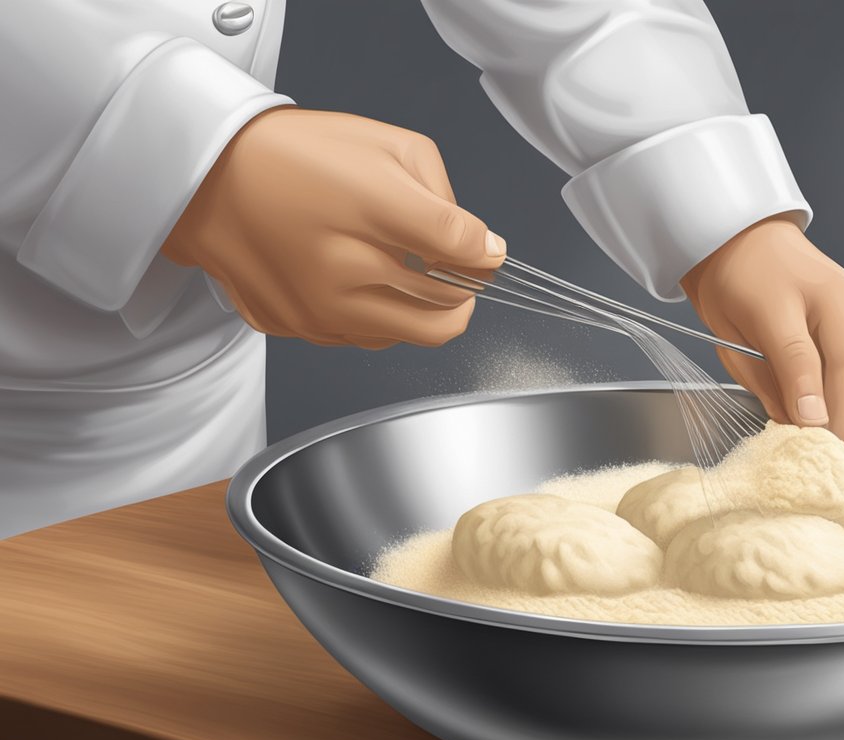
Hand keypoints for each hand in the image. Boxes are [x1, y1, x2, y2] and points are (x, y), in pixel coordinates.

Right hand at [163, 107, 504, 348]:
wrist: (204, 176)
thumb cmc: (296, 153)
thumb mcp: (388, 145)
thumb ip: (443, 196)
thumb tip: (478, 244)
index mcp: (373, 210)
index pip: (462, 252)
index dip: (487, 253)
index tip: (485, 250)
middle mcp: (344, 270)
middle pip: (448, 314)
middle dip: (466, 292)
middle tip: (458, 270)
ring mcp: (318, 308)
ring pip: (410, 337)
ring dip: (424, 311)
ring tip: (407, 272)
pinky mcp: (295, 326)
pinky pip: (363, 336)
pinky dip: (378, 316)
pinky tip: (363, 282)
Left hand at [681, 217, 843, 443]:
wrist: (748, 246)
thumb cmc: (742, 280)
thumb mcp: (749, 327)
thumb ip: (785, 374)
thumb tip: (813, 420)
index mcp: (838, 308)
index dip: (825, 423)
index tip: (799, 446)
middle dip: (828, 423)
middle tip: (792, 440)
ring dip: (832, 412)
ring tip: (793, 411)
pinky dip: (834, 398)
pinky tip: (805, 395)